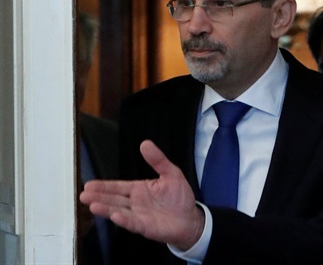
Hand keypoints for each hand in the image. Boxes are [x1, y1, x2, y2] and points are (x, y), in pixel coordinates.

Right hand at [79, 140, 204, 249]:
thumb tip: (145, 144)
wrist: (191, 219)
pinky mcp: (145, 227)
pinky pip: (133, 222)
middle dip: (99, 197)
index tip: (89, 184)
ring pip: (118, 211)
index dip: (104, 186)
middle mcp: (135, 203)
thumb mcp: (171, 173)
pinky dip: (124, 220)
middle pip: (113, 199)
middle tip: (84, 195)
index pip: (118, 186)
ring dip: (106, 209)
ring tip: (92, 205)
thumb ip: (158, 160)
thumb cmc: (180, 197)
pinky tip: (115, 216)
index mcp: (139, 189)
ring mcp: (139, 215)